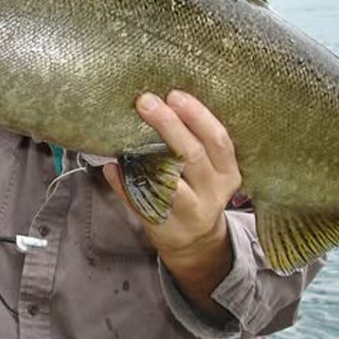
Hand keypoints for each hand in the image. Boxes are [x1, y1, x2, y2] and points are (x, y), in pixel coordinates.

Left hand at [103, 90, 241, 316]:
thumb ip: (196, 141)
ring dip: (146, 159)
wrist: (196, 243)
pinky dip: (123, 185)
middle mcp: (213, 192)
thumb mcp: (210, 169)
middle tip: (146, 102)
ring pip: (169, 185)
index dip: (198, 117)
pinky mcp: (164, 226)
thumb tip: (164, 99)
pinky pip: (140, 203)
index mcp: (227, 172)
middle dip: (169, 126)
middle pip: (193, 157)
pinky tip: (111, 167)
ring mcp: (190, 213)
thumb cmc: (199, 190)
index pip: (218, 141)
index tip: (175, 95)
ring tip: (128, 134)